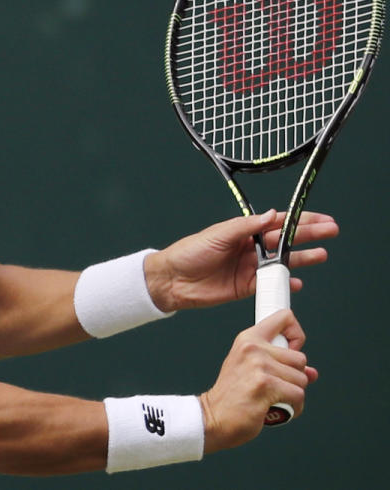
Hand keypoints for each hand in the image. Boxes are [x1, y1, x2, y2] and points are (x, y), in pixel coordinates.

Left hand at [144, 209, 337, 311]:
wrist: (172, 280)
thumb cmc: (189, 252)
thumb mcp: (218, 234)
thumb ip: (245, 227)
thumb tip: (272, 215)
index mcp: (242, 232)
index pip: (276, 224)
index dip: (299, 221)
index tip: (320, 218)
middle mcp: (249, 249)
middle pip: (285, 242)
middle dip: (308, 236)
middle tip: (331, 232)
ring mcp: (249, 268)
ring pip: (282, 263)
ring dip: (302, 259)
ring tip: (321, 254)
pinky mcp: (245, 287)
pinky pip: (270, 285)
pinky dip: (285, 283)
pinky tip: (298, 282)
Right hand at [199, 309, 318, 452]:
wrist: (212, 417)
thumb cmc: (231, 396)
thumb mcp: (250, 370)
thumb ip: (280, 365)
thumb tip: (312, 373)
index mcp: (248, 339)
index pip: (284, 318)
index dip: (296, 335)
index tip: (291, 350)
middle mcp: (252, 348)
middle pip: (300, 358)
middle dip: (294, 377)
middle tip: (274, 386)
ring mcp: (258, 365)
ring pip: (302, 379)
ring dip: (293, 394)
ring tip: (273, 399)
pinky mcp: (265, 385)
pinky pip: (298, 395)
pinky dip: (293, 407)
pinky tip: (276, 409)